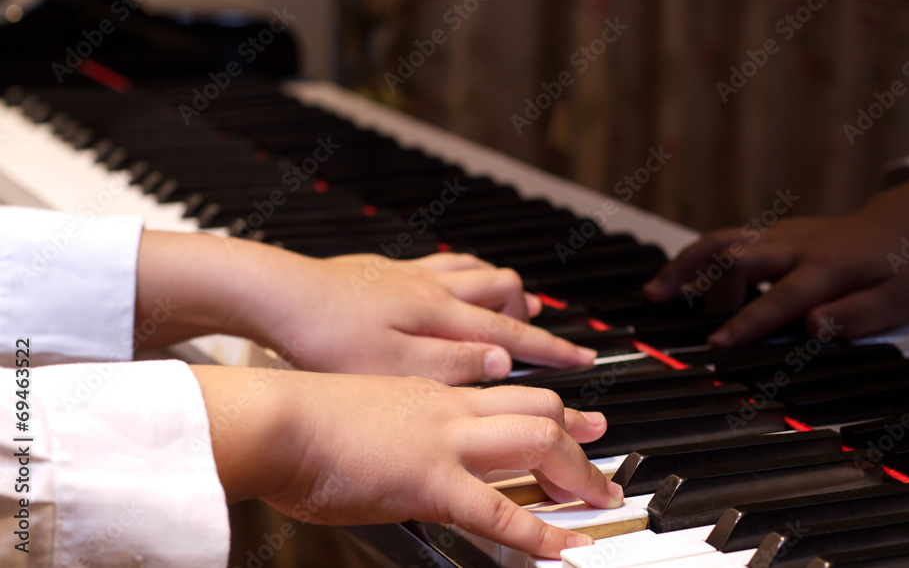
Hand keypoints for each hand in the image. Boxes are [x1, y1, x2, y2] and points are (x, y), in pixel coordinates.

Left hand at [136, 233, 594, 382]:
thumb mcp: (394, 368)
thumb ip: (454, 366)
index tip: (583, 359)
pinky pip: (441, 261)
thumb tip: (503, 362)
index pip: (513, 334)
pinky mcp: (384, 268)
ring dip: (500, 288)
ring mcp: (409, 273)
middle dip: (529, 314)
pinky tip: (450, 281)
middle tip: (542, 335)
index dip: (553, 350)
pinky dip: (462, 272)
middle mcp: (433, 288)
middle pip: (501, 291)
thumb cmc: (328, 337)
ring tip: (512, 301)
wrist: (278, 294)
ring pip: (474, 270)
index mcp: (442, 316)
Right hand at [192, 366, 623, 557]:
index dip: (551, 408)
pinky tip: (565, 547)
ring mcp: (444, 441)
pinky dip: (540, 532)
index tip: (577, 417)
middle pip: (538, 409)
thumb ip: (394, 423)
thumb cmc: (301, 416)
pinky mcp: (430, 480)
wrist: (274, 418)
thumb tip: (398, 445)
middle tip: (603, 454)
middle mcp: (449, 408)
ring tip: (599, 498)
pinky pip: (500, 510)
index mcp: (431, 392)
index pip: (508, 392)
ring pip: (536, 441)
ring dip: (576, 473)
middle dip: (579, 436)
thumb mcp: (362, 409)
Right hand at [643, 170, 908, 347]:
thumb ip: (853, 317)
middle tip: (662, 306)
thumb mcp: (895, 302)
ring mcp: (779, 233)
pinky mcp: (770, 232)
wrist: (904, 223)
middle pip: (735, 254)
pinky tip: (675, 279)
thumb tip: (811, 327)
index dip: (746, 322)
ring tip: (653, 291)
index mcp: (828, 268)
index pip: (780, 297)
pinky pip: (726, 240)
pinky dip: (695, 258)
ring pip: (721, 240)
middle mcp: (796, 245)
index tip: (717, 345)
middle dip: (696, 280)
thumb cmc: (900, 271)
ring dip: (684, 264)